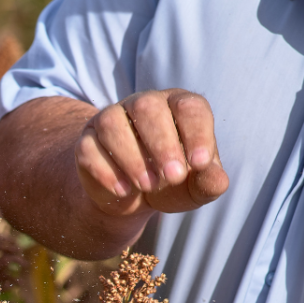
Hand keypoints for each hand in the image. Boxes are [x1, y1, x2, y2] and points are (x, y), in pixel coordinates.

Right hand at [75, 89, 229, 217]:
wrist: (132, 197)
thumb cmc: (171, 183)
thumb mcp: (195, 188)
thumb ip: (209, 182)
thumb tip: (217, 179)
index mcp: (177, 107)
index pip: (189, 107)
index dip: (196, 133)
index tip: (200, 163)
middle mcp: (143, 105)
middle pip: (148, 107)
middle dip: (162, 143)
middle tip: (173, 177)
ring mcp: (110, 120)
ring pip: (112, 123)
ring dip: (131, 156)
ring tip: (147, 186)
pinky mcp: (86, 142)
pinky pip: (88, 148)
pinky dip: (105, 171)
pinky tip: (123, 191)